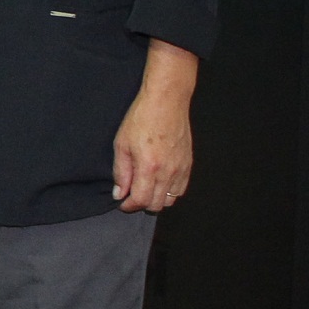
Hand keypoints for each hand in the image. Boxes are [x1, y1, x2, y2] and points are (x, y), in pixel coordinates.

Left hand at [114, 41, 197, 212]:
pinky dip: (169, 191)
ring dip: (156, 199)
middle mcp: (168, 172)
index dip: (129, 206)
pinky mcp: (188, 164)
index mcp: (149, 167)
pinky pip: (181, 189)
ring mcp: (181, 169)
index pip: (141, 200)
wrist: (166, 103)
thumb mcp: (122, 144)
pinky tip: (158, 182)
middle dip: (141, 204)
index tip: (121, 202)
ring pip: (170, 200)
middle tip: (130, 194)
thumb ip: (121, 172)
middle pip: (157, 205)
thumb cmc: (141, 119)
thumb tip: (119, 193)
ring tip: (144, 188)